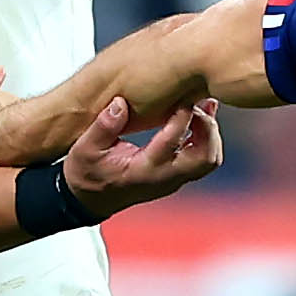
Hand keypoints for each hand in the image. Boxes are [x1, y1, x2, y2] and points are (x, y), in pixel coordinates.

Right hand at [58, 94, 222, 219]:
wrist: (88, 200)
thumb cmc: (86, 173)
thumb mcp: (85, 148)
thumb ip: (104, 126)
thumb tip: (120, 103)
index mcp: (143, 170)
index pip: (173, 142)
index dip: (183, 115)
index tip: (181, 95)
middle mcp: (164, 178)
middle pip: (205, 157)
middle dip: (208, 128)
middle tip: (198, 103)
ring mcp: (173, 180)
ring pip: (209, 160)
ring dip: (210, 133)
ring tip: (202, 106)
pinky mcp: (175, 176)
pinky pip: (201, 159)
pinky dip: (205, 137)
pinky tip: (197, 115)